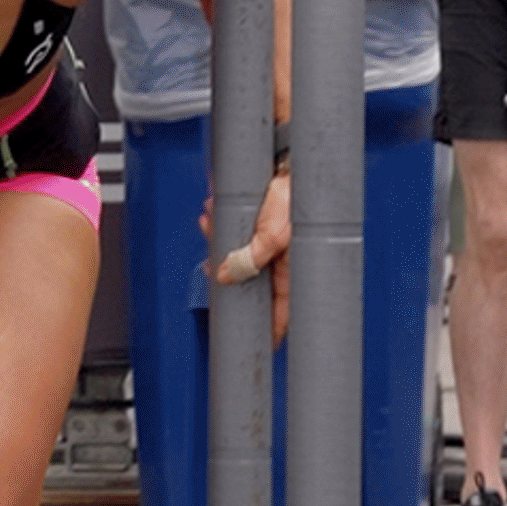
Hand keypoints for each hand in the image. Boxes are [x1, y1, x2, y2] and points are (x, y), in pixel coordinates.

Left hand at [208, 167, 294, 347]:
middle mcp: (281, 261)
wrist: (292, 158)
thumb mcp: (275, 231)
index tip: (257, 347)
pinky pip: (236, 235)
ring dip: (219, 244)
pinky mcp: (260, 226)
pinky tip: (213, 215)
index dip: (269, 333)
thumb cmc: (297, 192)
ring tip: (209, 225)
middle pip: (249, 284)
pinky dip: (221, 227)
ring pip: (237, 257)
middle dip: (225, 274)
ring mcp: (270, 245)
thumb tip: (224, 276)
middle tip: (210, 267)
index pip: (282, 314)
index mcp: (292, 270)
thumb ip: (249, 256)